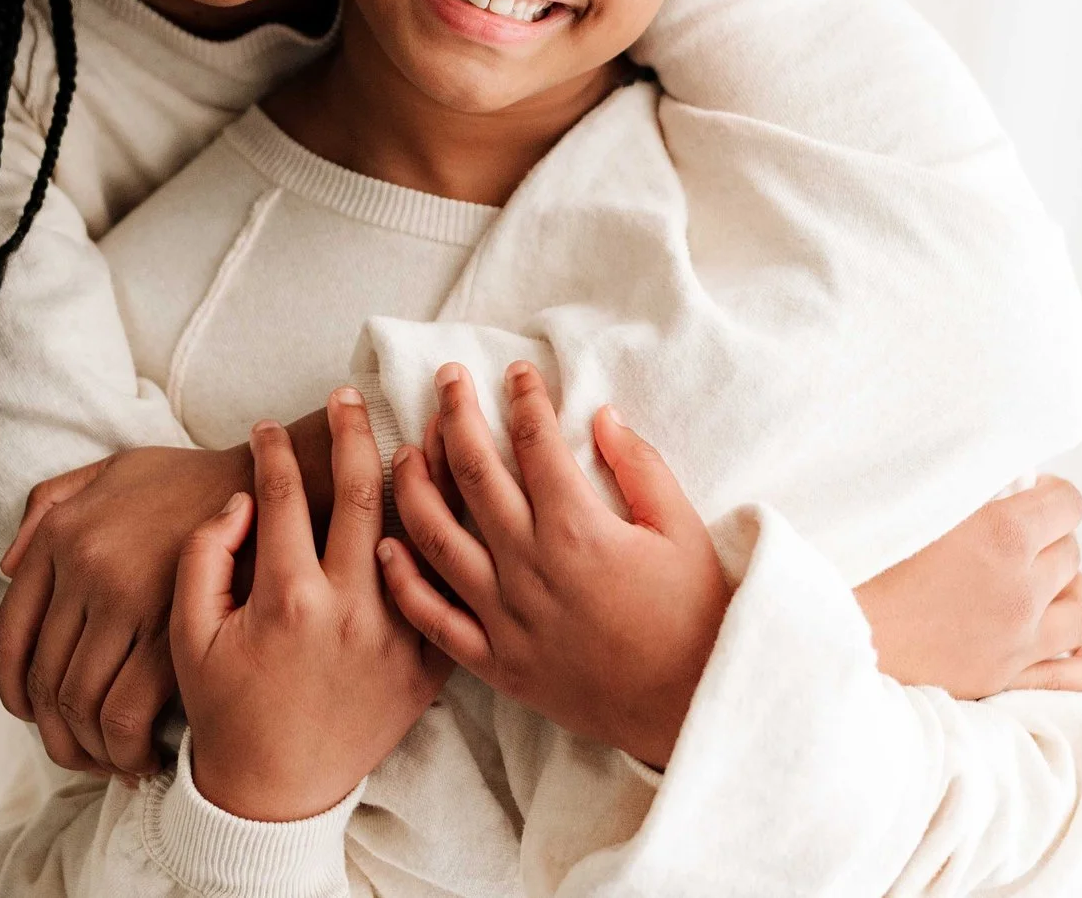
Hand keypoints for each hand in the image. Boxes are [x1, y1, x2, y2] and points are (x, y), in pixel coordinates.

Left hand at [0, 443, 251, 776]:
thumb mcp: (114, 469)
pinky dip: (124, 748)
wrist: (272, 486)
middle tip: (80, 749)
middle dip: (56, 734)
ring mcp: (126, 600)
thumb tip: (7, 566)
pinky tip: (141, 756)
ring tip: (111, 759)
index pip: (10, 636)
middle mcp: (84, 566)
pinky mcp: (171, 632)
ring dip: (88, 749)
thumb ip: (50, 503)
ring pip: (78, 704)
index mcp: (63, 534)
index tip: (35, 715)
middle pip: (43, 681)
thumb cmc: (194, 481)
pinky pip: (124, 713)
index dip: (14, 691)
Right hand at [175, 390, 448, 820]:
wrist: (276, 790)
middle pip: (360, 493)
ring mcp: (394, 637)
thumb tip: (241, 501)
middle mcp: (348, 610)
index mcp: (286, 598)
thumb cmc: (227, 707)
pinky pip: (450, 592)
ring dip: (423, 471)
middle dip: (352, 432)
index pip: (281, 497)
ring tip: (426, 422)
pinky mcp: (427, 664)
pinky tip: (460, 502)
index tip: (267, 427)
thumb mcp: (189, 633)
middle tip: (349, 397)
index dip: (272, 452)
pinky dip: (457, 543)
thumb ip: (205, 556)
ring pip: (420, 533)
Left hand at [377, 362, 728, 769]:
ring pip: (437, 537)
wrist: (690, 709)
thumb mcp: (682, 530)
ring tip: (407, 449)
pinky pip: (433, 619)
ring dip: (416, 484)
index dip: (523, 397)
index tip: (517, 372)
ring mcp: (506, 617)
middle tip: (447, 380)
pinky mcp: (495, 662)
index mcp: (578, 529)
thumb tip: (602, 416)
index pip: (535, 441)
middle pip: (474, 473)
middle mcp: (530, 567)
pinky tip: (387, 546)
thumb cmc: (694, 616)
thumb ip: (640, 467)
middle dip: (456, 414)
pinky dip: (404, 581)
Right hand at [852, 474, 1081, 698]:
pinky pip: (1074, 675)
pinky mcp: (1004, 682)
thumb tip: (1003, 481)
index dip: (1049, 493)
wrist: (824, 635)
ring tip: (1042, 581)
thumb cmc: (852, 560)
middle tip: (1016, 535)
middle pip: (1071, 553)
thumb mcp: (908, 505)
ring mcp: (1017, 643)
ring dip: (1067, 589)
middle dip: (1049, 538)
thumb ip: (963, 491)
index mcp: (1001, 536)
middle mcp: (1020, 591)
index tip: (1027, 493)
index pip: (1067, 504)